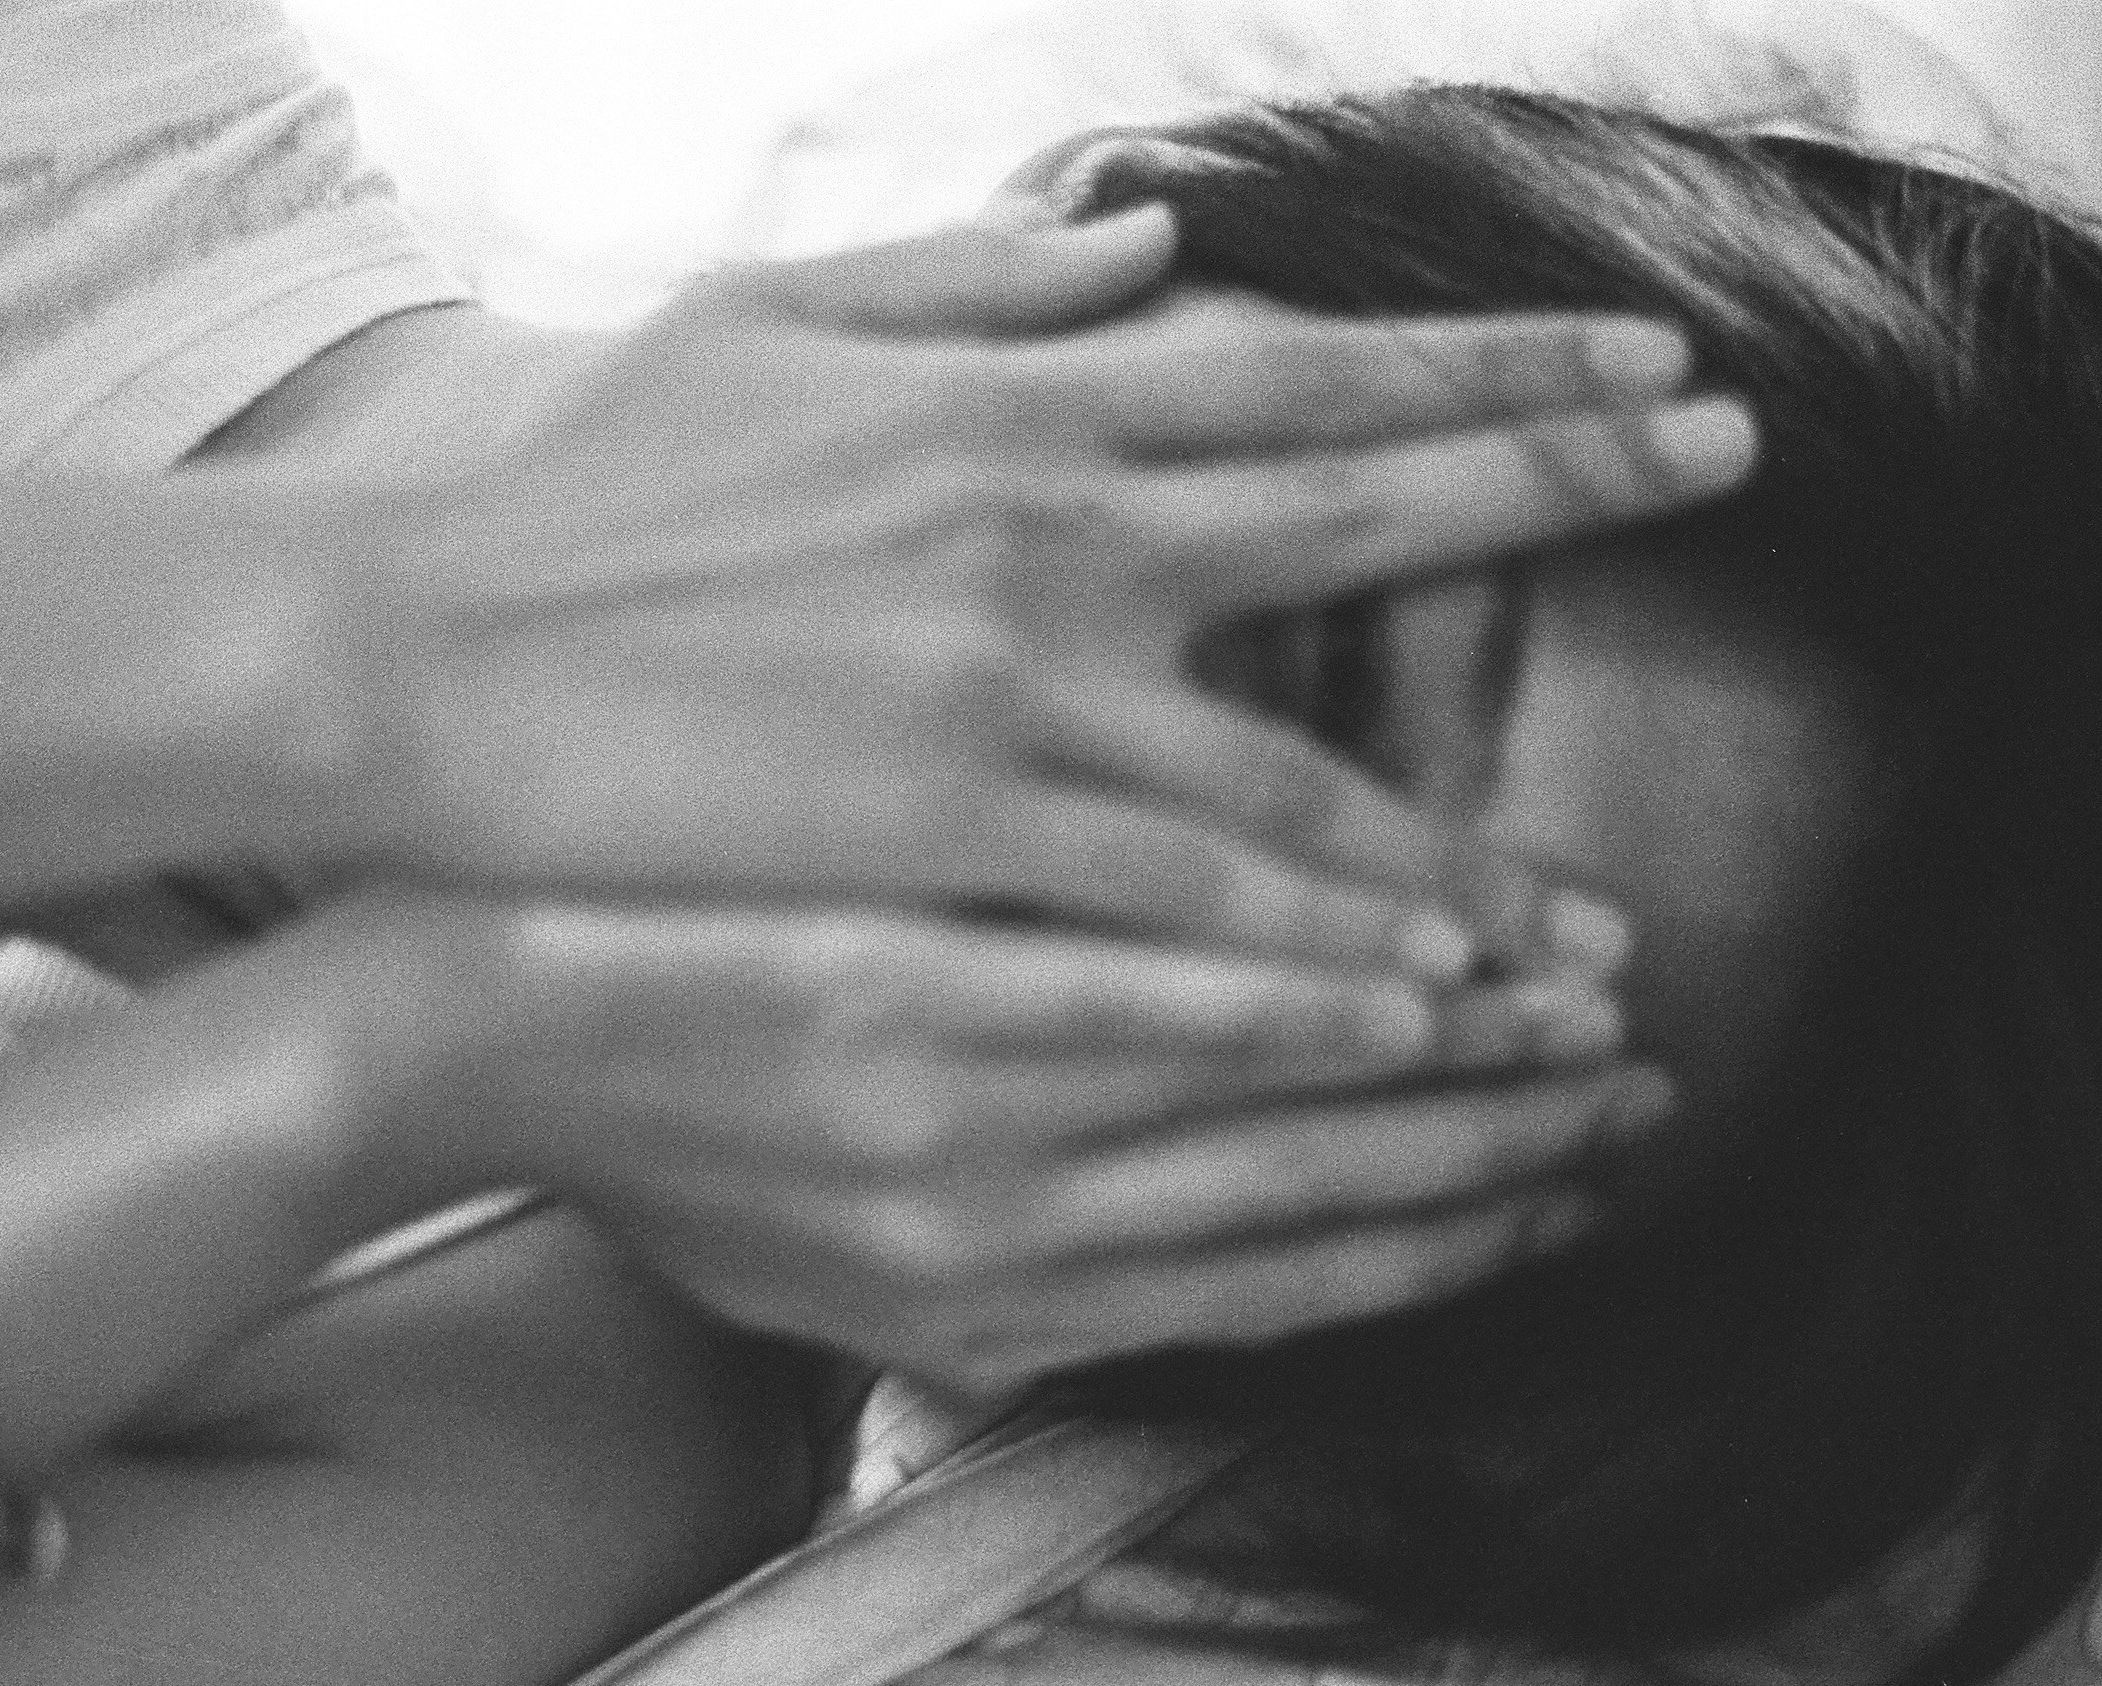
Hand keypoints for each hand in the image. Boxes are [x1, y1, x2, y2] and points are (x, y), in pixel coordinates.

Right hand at [331, 209, 1753, 981]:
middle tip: (1723, 459)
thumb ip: (967, 293)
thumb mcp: (758, 332)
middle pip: (1357, 493)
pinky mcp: (952, 823)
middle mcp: (1042, 517)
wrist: (410, 649)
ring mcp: (1010, 676)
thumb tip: (1137, 242)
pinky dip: (1314, 950)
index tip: (1629, 351)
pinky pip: (1184, 904)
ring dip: (1457, 841)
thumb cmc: (567, 498)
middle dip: (1556, 471)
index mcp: (1001, 401)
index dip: (1479, 356)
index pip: (1298, 362)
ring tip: (1582, 919)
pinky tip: (1417, 996)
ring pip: (1295, 765)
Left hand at [368, 893, 1673, 1398]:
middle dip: (1490, 1167)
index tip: (1559, 1201)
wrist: (449, 1044)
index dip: (1436, 1250)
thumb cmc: (638, 1139)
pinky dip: (1285, 983)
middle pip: (1301, 1214)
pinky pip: (1131, 996)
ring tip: (1585, 1006)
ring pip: (1253, 1109)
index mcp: (979, 1316)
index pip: (1264, 1293)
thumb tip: (1150, 1251)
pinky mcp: (899, 992)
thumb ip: (994, 1275)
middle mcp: (989, 1248)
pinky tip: (1415, 950)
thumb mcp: (814, 1270)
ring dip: (1445, 1071)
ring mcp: (946, 1122)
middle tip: (1635, 1102)